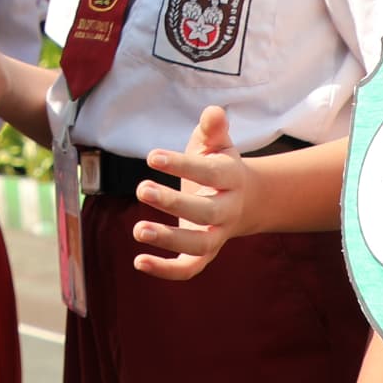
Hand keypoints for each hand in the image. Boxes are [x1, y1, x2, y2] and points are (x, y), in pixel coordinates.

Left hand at [133, 106, 252, 279]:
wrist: (245, 200)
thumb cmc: (219, 164)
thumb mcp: (218, 143)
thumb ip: (213, 129)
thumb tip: (213, 112)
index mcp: (232, 178)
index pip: (210, 173)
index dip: (182, 165)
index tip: (151, 156)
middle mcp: (228, 210)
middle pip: (205, 212)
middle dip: (173, 203)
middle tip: (141, 189)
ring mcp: (217, 235)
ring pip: (199, 246)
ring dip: (168, 240)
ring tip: (138, 229)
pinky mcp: (204, 254)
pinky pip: (189, 268)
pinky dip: (166, 271)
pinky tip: (139, 261)